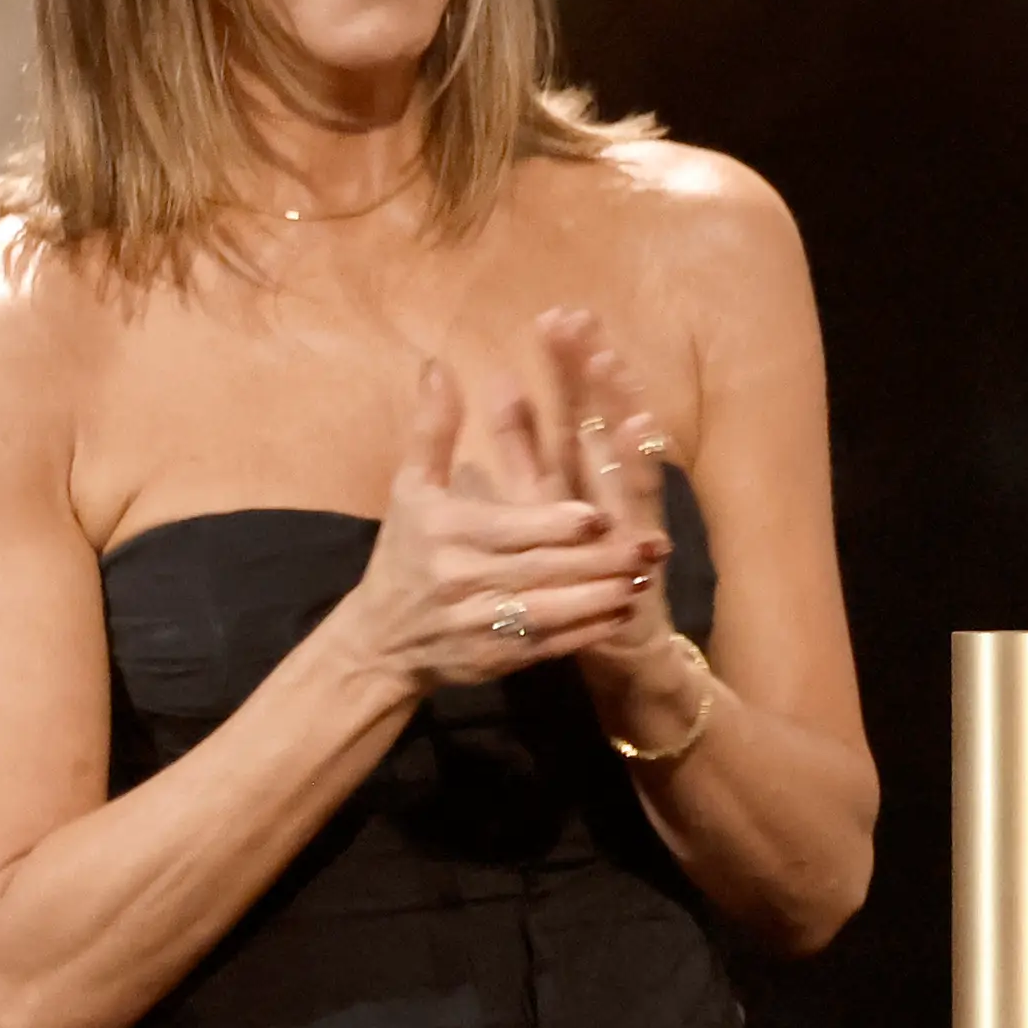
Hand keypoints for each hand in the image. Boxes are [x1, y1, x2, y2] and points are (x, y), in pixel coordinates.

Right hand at [331, 360, 664, 693]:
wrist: (379, 641)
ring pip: (550, 612)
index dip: (555, 525)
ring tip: (643, 578)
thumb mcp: (410, 488)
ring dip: (601, 598)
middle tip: (647, 545)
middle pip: (540, 571)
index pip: (508, 529)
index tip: (599, 514)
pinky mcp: (497, 661)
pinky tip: (620, 613)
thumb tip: (440, 366)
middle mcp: (462, 581)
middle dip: (598, 561)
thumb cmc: (404, 552)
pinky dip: (586, 633)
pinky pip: (548, 646)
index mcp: (445, 533)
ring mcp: (480, 626)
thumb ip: (433, 430)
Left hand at [535, 308, 679, 670]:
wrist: (618, 648)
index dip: (566, 366)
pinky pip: (640, 493)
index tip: (556, 315)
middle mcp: (606, 488)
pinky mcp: (643, 539)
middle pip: (597, 415)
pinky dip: (638, 457)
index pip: (572, 408)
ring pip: (622, 446)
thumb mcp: (531, 517)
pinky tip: (638, 423)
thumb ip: (516, 453)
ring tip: (606, 357)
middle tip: (580, 317)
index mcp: (575, 477)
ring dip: (618, 403)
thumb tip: (492, 387)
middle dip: (588, 368)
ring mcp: (628, 513)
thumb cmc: (567, 584)